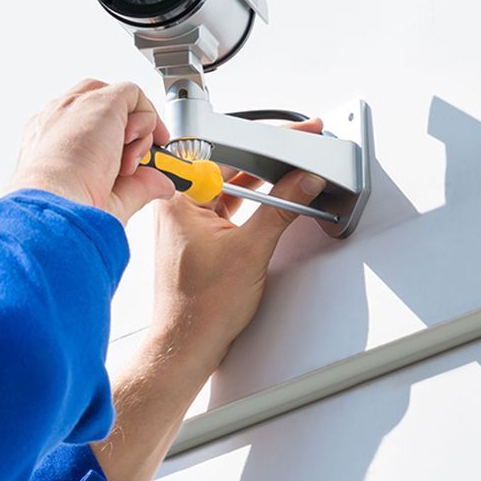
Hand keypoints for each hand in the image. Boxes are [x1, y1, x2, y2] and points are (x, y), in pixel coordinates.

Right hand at [5, 79, 181, 225]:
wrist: (53, 202)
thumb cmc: (66, 208)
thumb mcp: (107, 199)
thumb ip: (137, 186)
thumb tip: (163, 185)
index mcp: (48, 141)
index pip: (81, 125)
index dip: (111, 138)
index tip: (127, 162)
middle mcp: (58, 119)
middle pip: (99, 104)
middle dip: (127, 127)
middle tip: (140, 158)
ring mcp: (77, 107)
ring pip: (118, 100)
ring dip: (138, 129)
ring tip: (129, 163)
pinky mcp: (100, 101)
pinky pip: (132, 94)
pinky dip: (146, 118)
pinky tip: (137, 145)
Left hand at [140, 118, 326, 373]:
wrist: (190, 344)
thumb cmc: (201, 307)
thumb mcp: (252, 249)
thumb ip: (282, 208)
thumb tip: (302, 182)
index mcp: (178, 199)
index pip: (227, 153)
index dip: (266, 143)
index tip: (294, 137)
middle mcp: (177, 205)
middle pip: (230, 167)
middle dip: (269, 160)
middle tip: (301, 153)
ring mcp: (187, 222)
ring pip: (232, 188)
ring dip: (264, 184)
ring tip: (294, 178)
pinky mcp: (199, 238)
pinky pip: (230, 208)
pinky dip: (255, 205)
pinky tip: (277, 203)